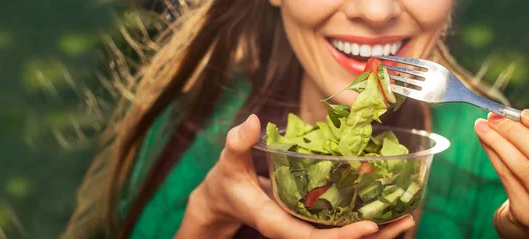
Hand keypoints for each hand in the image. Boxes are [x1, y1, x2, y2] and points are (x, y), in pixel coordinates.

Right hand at [176, 114, 415, 238]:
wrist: (225, 198)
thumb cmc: (228, 181)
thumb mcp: (228, 162)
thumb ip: (238, 144)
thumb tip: (252, 122)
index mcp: (276, 222)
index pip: (311, 238)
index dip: (341, 236)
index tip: (370, 226)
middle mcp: (294, 229)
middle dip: (373, 237)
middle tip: (407, 220)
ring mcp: (304, 226)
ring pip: (342, 235)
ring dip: (377, 230)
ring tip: (408, 215)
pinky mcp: (310, 218)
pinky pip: (340, 223)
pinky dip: (363, 215)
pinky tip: (385, 203)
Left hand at [475, 110, 528, 237]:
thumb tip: (520, 117)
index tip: (522, 115)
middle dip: (512, 133)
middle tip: (493, 117)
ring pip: (519, 167)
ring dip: (497, 142)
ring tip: (481, 126)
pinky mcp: (524, 212)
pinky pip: (507, 177)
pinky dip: (494, 155)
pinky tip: (485, 141)